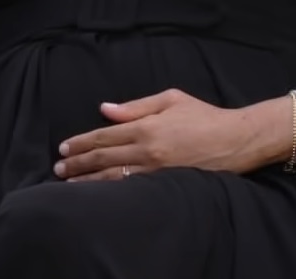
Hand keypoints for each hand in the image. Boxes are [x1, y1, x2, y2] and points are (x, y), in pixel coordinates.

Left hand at [53, 88, 280, 180]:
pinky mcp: (168, 185)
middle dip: (78, 164)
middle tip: (59, 169)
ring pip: (115, 178)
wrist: (237, 140)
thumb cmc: (204, 116)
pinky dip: (113, 192)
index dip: (81, 143)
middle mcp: (148, 150)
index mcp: (146, 127)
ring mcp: (158, 171)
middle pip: (104, 159)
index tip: (64, 149)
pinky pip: (134, 189)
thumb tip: (106, 110)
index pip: (104, 137)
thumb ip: (135, 106)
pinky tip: (100, 194)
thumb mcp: (170, 100)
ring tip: (70, 184)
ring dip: (89, 182)